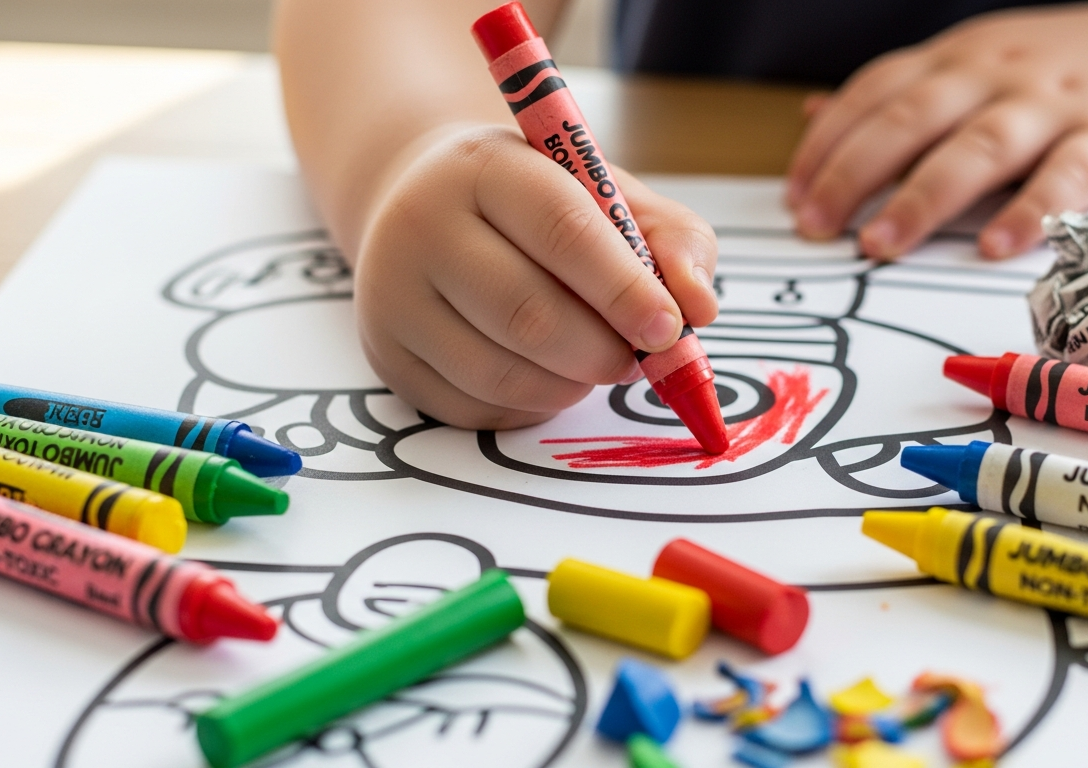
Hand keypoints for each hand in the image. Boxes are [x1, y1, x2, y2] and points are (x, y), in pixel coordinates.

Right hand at [355, 125, 718, 429]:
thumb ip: (671, 239)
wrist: (423, 206)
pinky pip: (475, 408)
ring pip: (500, 373)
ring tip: (595, 364)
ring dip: (570, 386)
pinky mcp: (388, 355)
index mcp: (486, 168)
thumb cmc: (536, 205)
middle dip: (602, 352)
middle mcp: (423, 225)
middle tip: (637, 359)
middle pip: (527, 315)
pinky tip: (545, 376)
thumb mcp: (605, 194)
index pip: (563, 231)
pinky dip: (530, 407)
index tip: (670, 328)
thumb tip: (699, 307)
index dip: (625, 289)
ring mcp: (393, 295)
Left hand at [786, 2, 1087, 258]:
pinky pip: (1069, 175)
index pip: (876, 94)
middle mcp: (997, 76)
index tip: (793, 198)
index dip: (829, 144)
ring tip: (880, 246)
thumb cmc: (1057, 71)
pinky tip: (995, 248)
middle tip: (817, 227)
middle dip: (856, 173)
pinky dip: (1031, 210)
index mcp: (956, 60)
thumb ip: (897, 96)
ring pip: (980, 146)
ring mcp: (1055, 106)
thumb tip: (812, 116)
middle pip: (913, 118)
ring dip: (924, 197)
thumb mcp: (971, 65)